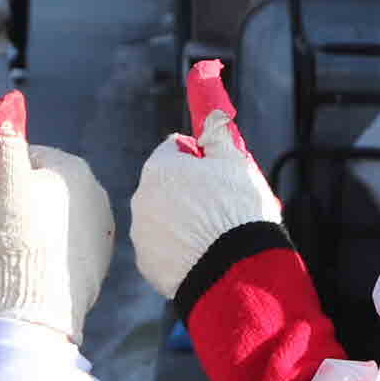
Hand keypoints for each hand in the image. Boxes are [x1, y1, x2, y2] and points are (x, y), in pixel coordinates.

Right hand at [0, 90, 113, 344]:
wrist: (43, 303)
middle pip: (37, 190)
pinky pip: (64, 245)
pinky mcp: (100, 257)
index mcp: (74, 169)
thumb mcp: (6, 184)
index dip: (0, 185)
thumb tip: (7, 98)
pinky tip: (33, 267)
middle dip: (12, 208)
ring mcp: (101, 227)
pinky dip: (46, 251)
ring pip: (49, 217)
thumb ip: (6, 140)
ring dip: (26, 229)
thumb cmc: (21, 240)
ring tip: (11, 251)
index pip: (25, 162)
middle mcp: (96, 193)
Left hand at [129, 57, 282, 297]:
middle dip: (188, 190)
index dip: (199, 159)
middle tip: (219, 205)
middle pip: (166, 185)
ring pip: (163, 217)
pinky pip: (163, 247)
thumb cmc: (237, 211)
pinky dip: (178, 248)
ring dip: (182, 220)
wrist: (235, 270)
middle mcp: (141, 198)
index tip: (217, 173)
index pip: (175, 149)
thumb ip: (218, 132)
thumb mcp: (235, 162)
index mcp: (160, 167)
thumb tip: (211, 111)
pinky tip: (202, 254)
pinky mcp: (147, 263)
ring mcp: (141, 233)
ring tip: (213, 234)